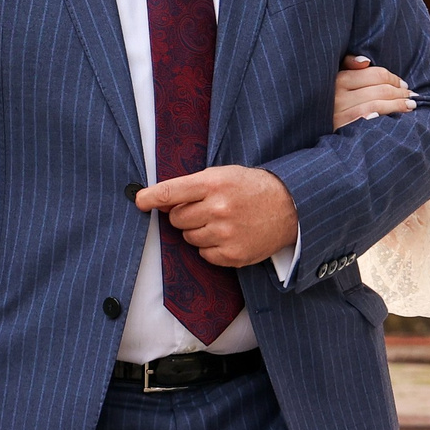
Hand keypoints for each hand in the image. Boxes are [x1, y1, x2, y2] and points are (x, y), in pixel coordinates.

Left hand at [136, 166, 298, 268]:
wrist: (290, 207)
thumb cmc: (252, 188)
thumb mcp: (224, 174)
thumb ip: (192, 186)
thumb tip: (160, 201)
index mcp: (214, 183)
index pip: (172, 192)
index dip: (151, 197)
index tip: (139, 201)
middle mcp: (218, 209)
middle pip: (177, 218)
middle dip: (184, 215)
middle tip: (205, 209)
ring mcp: (226, 234)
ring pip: (189, 238)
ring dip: (197, 231)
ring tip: (220, 221)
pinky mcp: (233, 255)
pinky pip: (204, 254)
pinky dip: (210, 247)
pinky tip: (228, 236)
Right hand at [334, 54, 412, 128]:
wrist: (313, 134)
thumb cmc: (331, 104)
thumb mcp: (334, 81)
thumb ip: (348, 66)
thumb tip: (365, 61)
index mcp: (338, 80)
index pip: (374, 74)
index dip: (393, 78)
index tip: (402, 84)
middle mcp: (337, 96)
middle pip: (379, 89)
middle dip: (400, 91)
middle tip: (410, 95)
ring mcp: (340, 114)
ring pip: (377, 103)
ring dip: (398, 103)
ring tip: (410, 105)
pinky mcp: (344, 129)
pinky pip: (372, 117)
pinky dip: (389, 113)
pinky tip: (399, 115)